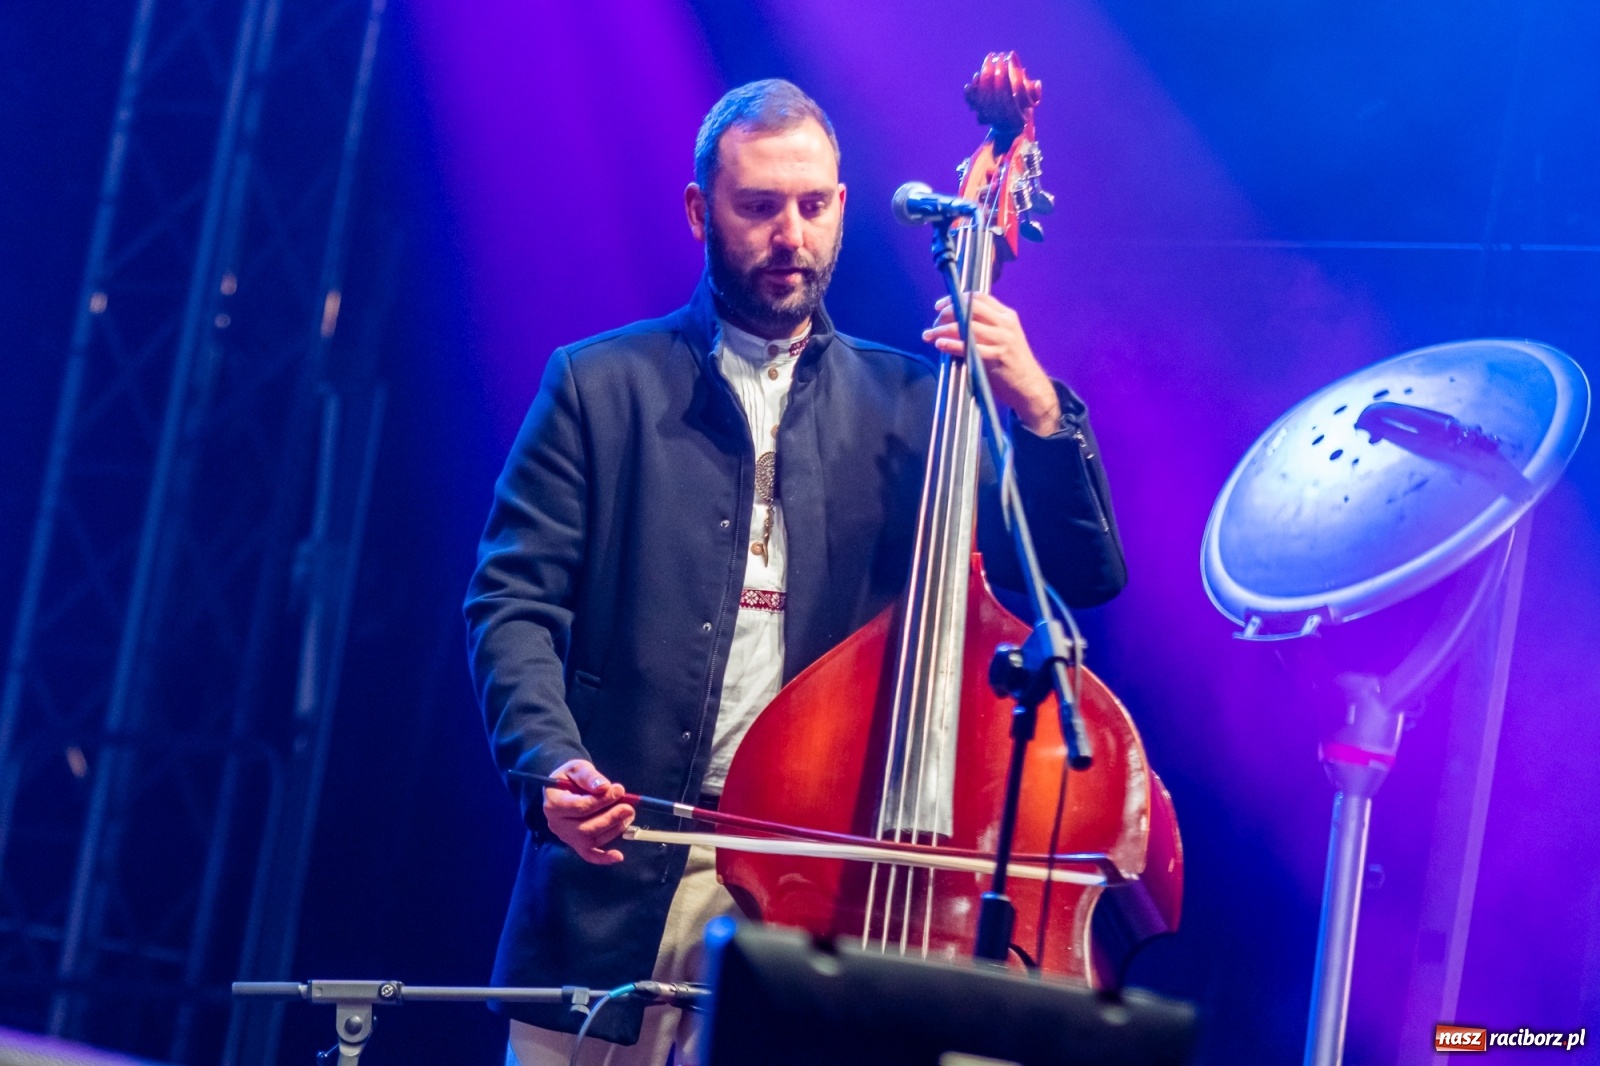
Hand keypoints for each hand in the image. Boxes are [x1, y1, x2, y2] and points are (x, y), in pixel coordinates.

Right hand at [543, 758, 633, 864]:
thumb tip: (604, 787)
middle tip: (628, 807)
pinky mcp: (576, 844)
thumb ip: (589, 776)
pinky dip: (603, 858)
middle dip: (610, 818)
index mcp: (553, 804)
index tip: (619, 790)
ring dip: (613, 829)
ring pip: (590, 841)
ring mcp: (566, 836)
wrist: (563, 788)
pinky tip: (618, 856)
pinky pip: (588, 855)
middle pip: (585, 828)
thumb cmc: (570, 777)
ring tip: (628, 815)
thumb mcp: (577, 768)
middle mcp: (557, 824)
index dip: (602, 801)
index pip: (579, 807)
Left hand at [922, 294, 1061, 434]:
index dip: (957, 298)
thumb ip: (984, 328)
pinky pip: (970, 347)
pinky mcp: (998, 357)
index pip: (979, 298)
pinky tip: (941, 344)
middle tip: (934, 322)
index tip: (940, 306)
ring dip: (944, 329)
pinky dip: (952, 344)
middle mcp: (1006, 324)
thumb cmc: (1012, 364)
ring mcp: (1003, 340)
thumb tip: (953, 324)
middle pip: (972, 308)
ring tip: (930, 335)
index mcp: (1007, 316)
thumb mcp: (1002, 339)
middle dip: (949, 312)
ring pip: (968, 326)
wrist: (1030, 387)